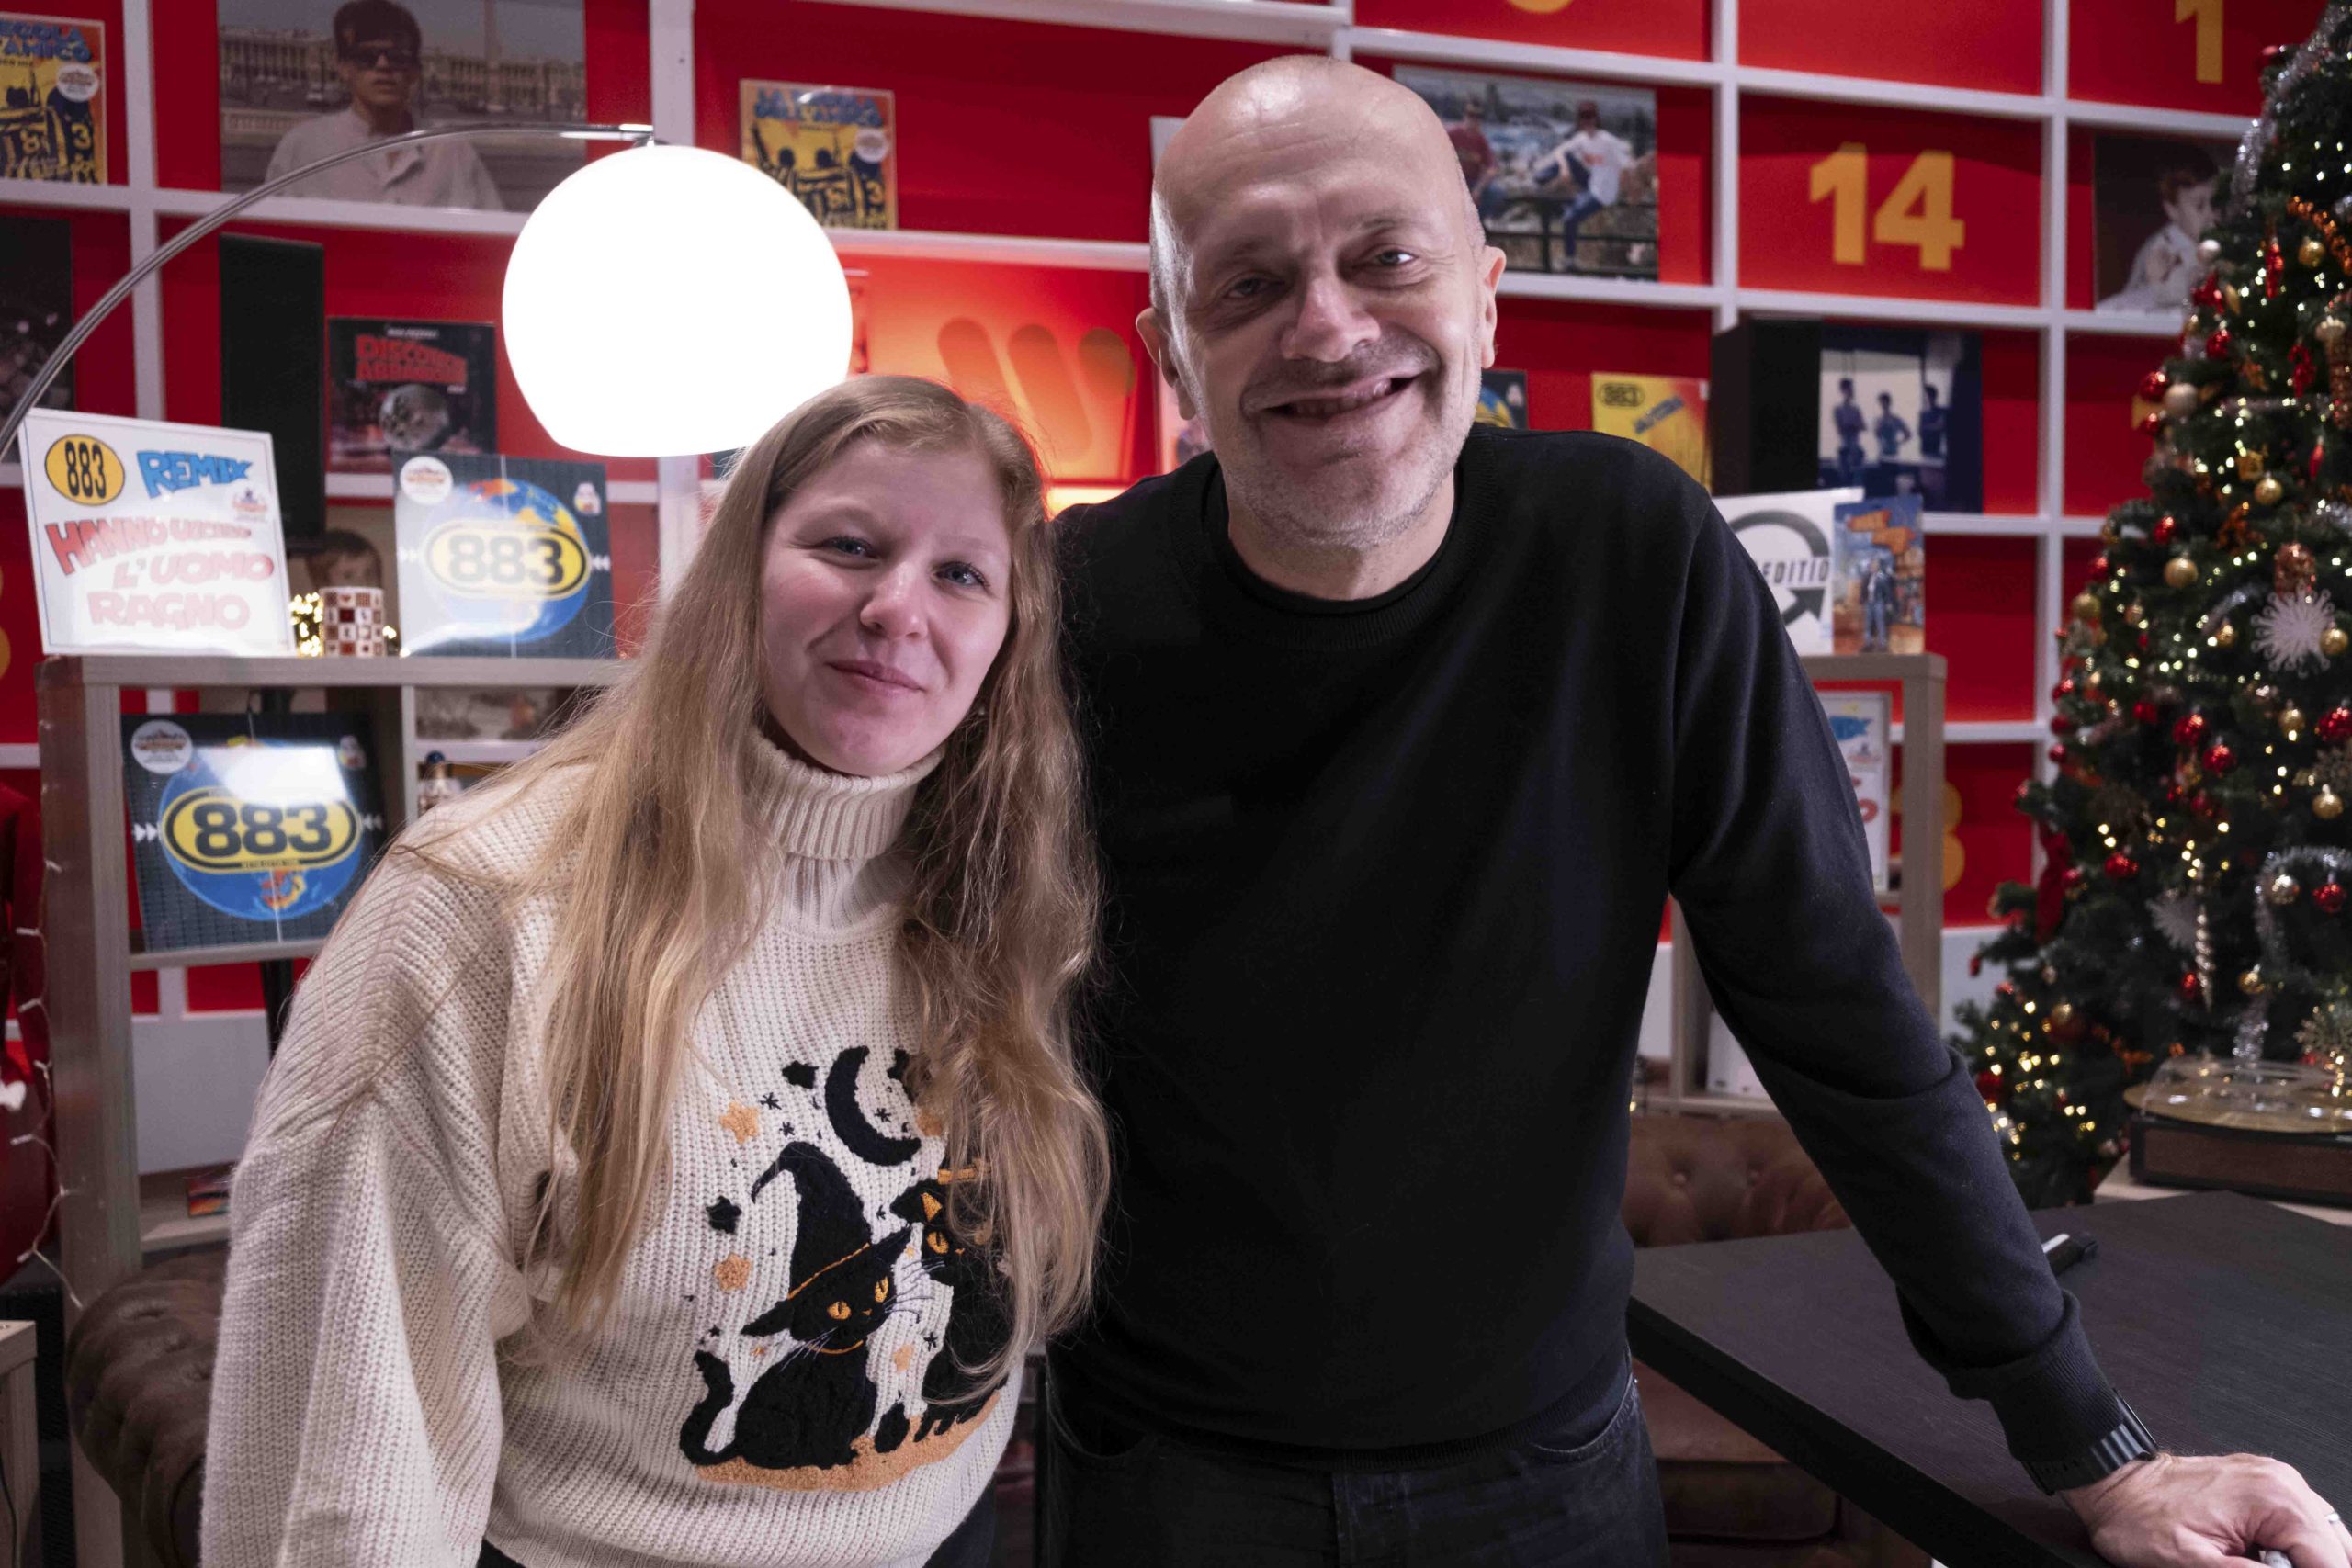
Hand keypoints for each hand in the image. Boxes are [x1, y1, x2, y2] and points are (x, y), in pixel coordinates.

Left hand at [2061, 1451, 2349, 1566]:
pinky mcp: (2265, 1487)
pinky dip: (2291, 1549)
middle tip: (2255, 1566)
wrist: (2113, 1486)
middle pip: (2335, 1550)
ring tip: (2252, 1562)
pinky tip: (2259, 1556)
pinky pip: (2301, 1527)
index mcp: (2275, 1499)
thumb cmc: (2139, 1518)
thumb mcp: (2195, 1564)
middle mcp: (2282, 1483)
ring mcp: (2276, 1481)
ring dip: (2301, 1562)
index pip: (2332, 1561)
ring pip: (2323, 1540)